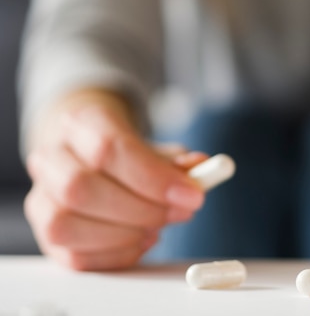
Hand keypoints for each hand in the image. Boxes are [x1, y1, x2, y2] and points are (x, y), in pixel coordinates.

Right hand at [24, 90, 206, 269]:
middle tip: (181, 212)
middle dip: (141, 209)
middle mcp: (50, 156)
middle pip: (82, 188)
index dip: (153, 177)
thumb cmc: (128, 153)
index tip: (192, 194)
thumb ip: (179, 162)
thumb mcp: (156, 148)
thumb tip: (200, 168)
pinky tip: (141, 240)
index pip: (108, 148)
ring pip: (67, 225)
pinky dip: (117, 255)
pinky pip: (74, 257)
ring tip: (158, 226)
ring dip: (125, 234)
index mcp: (81, 122)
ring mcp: (40, 197)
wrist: (90, 154)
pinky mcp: (45, 235)